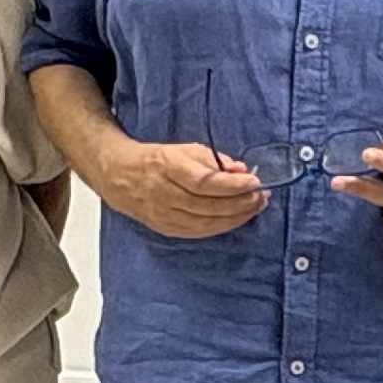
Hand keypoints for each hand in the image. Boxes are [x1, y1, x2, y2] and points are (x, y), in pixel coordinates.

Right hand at [100, 135, 268, 239]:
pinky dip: (221, 227)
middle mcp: (164, 194)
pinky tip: (237, 219)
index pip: (204, 182)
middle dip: (240, 203)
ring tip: (255, 208)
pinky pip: (198, 232)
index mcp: (168, 167)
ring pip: (205, 223)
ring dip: (235, 217)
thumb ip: (214, 160)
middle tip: (261, 197)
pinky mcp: (166, 228)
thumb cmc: (158, 160)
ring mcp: (163, 215)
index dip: (231, 185)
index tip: (254, 181)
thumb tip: (241, 170)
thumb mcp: (185, 150)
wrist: (121, 177)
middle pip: (208, 206)